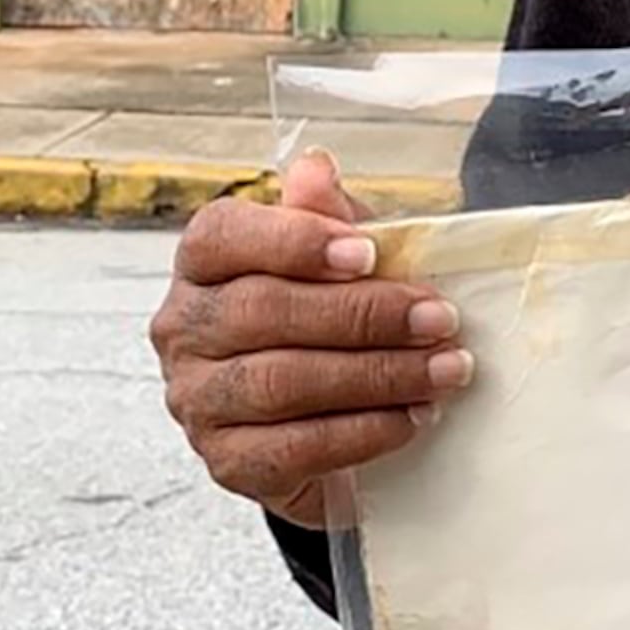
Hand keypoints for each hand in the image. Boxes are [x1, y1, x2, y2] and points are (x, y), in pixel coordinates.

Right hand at [150, 150, 469, 525]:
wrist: (325, 423)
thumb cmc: (330, 325)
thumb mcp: (342, 261)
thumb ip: (329, 217)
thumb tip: (316, 168)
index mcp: (203, 264)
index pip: (224, 236)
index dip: (295, 240)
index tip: (370, 252)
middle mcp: (183, 328)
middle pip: (264, 311)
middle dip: (364, 315)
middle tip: (440, 319)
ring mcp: (197, 399)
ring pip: (281, 381)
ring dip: (377, 375)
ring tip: (445, 371)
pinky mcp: (226, 461)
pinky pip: (293, 448)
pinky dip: (362, 432)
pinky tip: (412, 418)